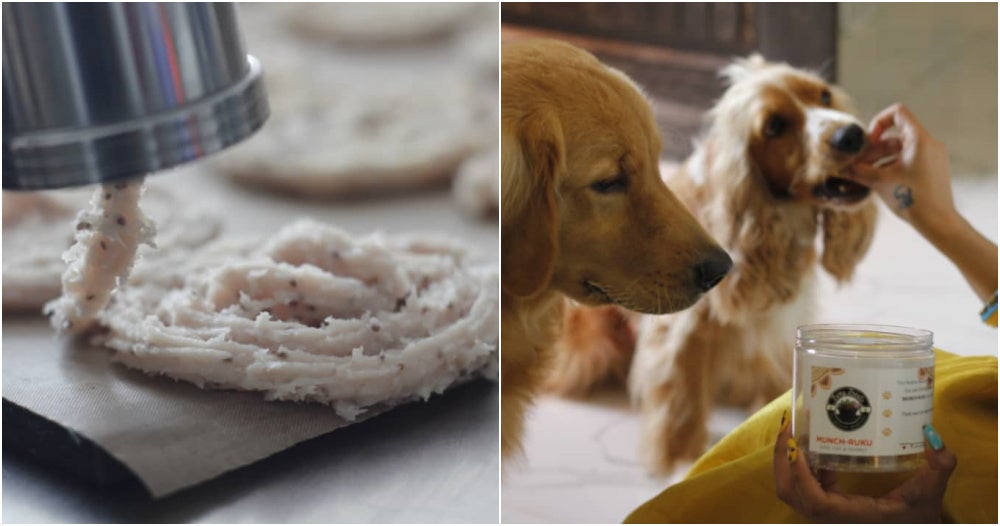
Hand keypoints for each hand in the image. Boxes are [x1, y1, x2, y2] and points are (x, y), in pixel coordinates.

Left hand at [774, 411, 956, 522]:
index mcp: (853, 515)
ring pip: (790, 490)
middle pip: (789, 492)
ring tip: (795, 427)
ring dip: (786, 459)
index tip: (798, 445)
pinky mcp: (824, 507)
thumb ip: (940, 466)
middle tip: (790, 423)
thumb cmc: (920, 517)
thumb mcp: (934, 492)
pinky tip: (810, 441)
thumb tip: (932, 434)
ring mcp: (824, 514)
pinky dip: (799, 465)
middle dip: (783, 458)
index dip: (800, 474)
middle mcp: (832, 517)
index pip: (815, 500)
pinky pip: (800, 486)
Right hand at [850, 103, 958, 236]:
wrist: (937, 221)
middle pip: (895, 135)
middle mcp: (929, 144)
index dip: (879, 122)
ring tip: (864, 174)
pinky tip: (879, 181)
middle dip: (874, 149)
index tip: (869, 141)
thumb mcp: (880, 182)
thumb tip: (841, 168)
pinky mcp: (932, 168)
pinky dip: (892, 165)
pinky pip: (909, 159)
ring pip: (900, 149)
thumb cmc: (911, 198)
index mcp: (919, 140)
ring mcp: (932, 156)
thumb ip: (859, 171)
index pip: (898, 113)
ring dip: (880, 159)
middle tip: (857, 163)